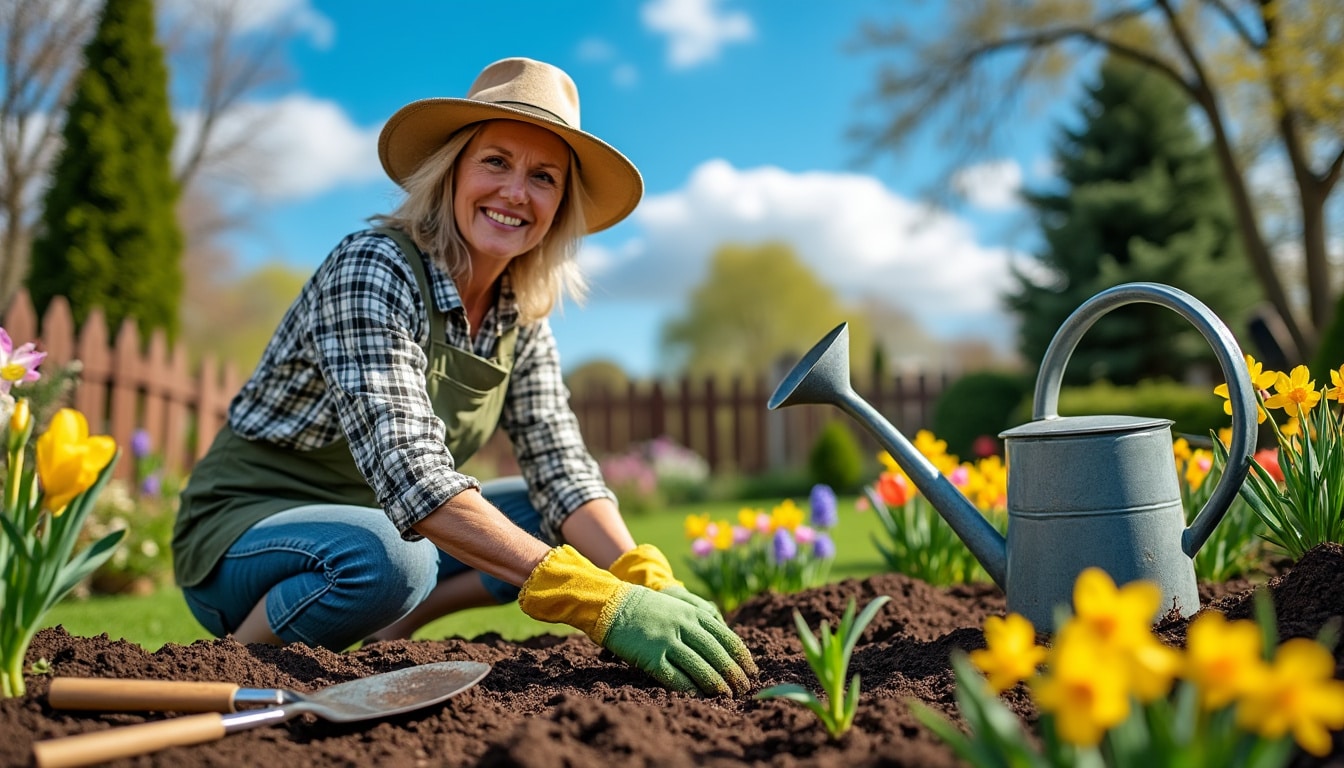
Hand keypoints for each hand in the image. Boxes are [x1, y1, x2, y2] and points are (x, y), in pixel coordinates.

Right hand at [519, 545, 756, 695]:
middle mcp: (684, 626)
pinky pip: (675, 677)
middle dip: (733, 673)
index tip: (751, 670)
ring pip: (700, 667)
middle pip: (717, 654)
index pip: (726, 637)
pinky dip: (689, 690)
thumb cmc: (647, 605)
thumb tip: (724, 632)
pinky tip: (699, 698)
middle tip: (743, 689)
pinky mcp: (651, 656)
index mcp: (693, 612)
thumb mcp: (678, 603)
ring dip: (716, 684)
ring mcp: (667, 641)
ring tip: (726, 696)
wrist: (612, 604)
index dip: (741, 656)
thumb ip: (700, 616)